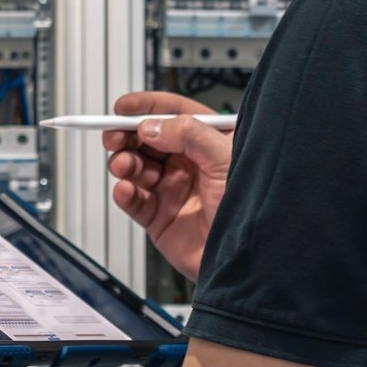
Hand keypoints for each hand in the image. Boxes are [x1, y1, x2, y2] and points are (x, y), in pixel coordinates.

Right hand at [102, 91, 231, 280]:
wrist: (247, 259)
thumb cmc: (252, 208)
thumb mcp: (226, 158)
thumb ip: (188, 135)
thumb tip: (152, 126)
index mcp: (210, 141)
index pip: (174, 114)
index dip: (147, 108)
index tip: (123, 107)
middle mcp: (190, 163)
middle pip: (148, 139)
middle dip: (127, 135)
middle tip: (114, 137)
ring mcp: (174, 189)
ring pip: (136, 167)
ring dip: (123, 162)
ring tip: (123, 166)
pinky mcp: (160, 217)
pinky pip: (134, 199)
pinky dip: (124, 192)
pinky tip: (125, 189)